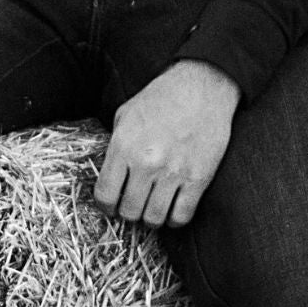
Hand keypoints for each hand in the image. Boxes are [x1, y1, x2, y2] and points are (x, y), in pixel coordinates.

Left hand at [97, 61, 238, 227]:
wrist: (202, 87)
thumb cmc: (161, 98)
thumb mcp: (126, 115)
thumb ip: (115, 145)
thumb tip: (108, 175)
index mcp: (123, 146)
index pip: (105, 195)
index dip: (105, 206)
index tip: (111, 205)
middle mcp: (146, 163)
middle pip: (129, 211)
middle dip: (128, 212)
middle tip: (132, 205)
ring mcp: (174, 172)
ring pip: (154, 218)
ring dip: (150, 218)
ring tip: (151, 208)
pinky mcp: (199, 178)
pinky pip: (182, 215)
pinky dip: (174, 219)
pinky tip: (171, 209)